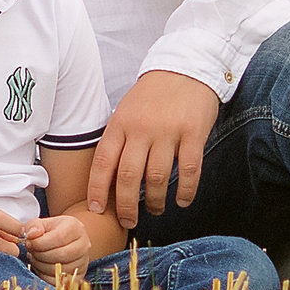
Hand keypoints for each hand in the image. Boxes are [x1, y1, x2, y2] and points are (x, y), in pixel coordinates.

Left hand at [21, 213, 93, 276]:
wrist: (66, 242)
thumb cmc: (51, 232)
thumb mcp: (41, 224)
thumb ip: (34, 226)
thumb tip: (31, 235)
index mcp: (75, 228)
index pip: (59, 238)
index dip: (40, 243)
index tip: (29, 243)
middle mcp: (83, 245)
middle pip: (61, 255)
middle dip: (40, 255)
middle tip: (31, 252)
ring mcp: (83, 262)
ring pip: (60, 270)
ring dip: (41, 266)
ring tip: (35, 258)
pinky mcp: (79, 276)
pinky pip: (60, 281)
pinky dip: (46, 277)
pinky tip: (41, 267)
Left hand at [87, 71, 221, 228]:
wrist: (185, 68)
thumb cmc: (152, 95)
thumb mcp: (126, 111)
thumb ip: (118, 139)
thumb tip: (106, 178)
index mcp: (120, 123)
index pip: (103, 162)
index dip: (97, 190)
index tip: (96, 209)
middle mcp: (141, 129)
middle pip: (128, 177)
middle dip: (125, 206)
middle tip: (128, 221)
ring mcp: (168, 131)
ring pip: (157, 178)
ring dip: (154, 201)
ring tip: (155, 209)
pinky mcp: (193, 133)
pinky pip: (189, 170)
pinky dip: (185, 191)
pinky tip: (181, 201)